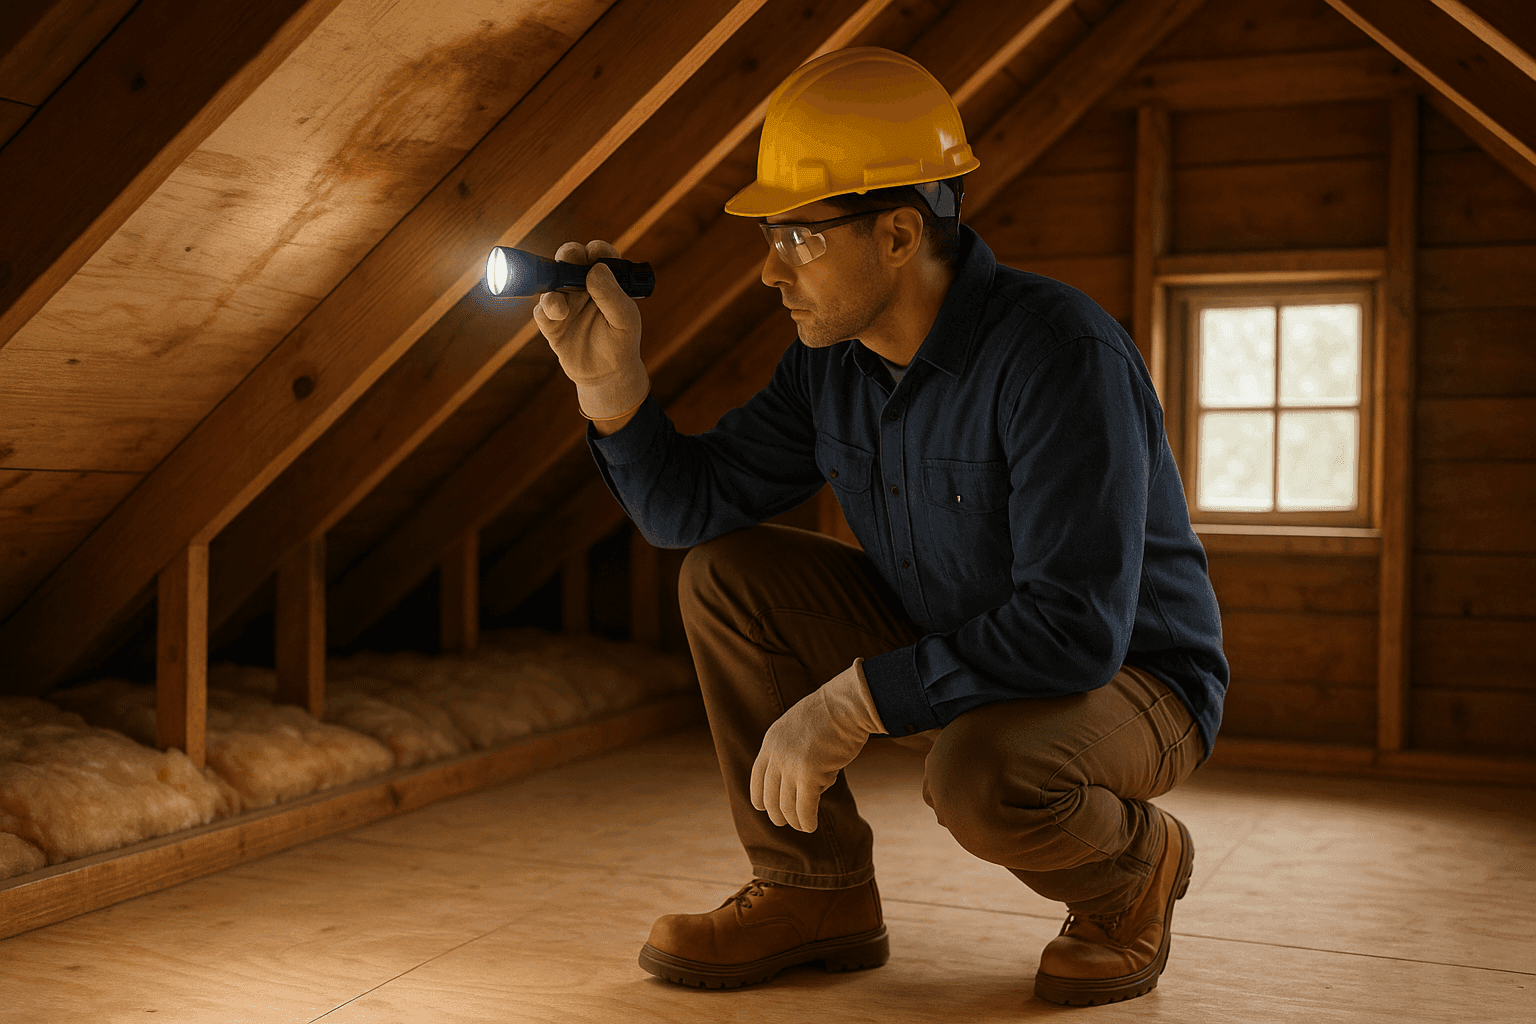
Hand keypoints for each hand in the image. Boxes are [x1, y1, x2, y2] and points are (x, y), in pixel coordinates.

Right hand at [531, 239, 648, 419]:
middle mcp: (582, 286)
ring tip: (560, 305)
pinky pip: (541, 310)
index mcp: (605, 280)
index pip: (598, 255)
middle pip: (569, 259)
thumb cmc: (621, 342)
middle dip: (567, 254)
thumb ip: (612, 296)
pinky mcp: (552, 323)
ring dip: (553, 285)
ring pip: (551, 281)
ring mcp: (565, 302)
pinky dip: (546, 309)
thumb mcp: (625, 320)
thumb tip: (596, 269)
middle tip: (568, 259)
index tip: (595, 254)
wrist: (607, 374)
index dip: (595, 250)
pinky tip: (557, 315)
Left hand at [751, 659, 886, 832]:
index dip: (760, 797)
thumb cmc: (832, 714)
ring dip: (795, 820)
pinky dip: (807, 821)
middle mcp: (776, 755)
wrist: (847, 704)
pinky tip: (811, 826)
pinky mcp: (809, 775)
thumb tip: (798, 775)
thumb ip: (792, 748)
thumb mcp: (799, 727)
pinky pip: (805, 808)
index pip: (756, 778)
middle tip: (786, 822)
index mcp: (770, 742)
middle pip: (770, 796)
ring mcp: (791, 765)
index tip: (764, 808)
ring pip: (786, 806)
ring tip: (803, 826)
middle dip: (777, 814)